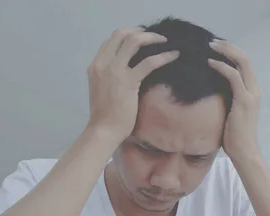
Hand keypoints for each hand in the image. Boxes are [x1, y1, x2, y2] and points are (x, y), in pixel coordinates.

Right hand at [86, 28, 178, 143]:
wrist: (104, 129)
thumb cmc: (105, 115)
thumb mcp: (103, 88)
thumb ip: (111, 76)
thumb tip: (127, 70)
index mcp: (96, 65)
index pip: (111, 40)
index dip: (128, 35)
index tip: (142, 38)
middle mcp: (103, 63)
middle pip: (121, 34)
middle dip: (140, 32)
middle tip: (155, 37)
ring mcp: (115, 70)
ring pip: (134, 42)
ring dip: (152, 38)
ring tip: (166, 41)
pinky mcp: (129, 81)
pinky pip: (149, 62)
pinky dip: (163, 56)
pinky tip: (173, 56)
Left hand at [208, 40, 261, 160]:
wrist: (244, 152)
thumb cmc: (234, 136)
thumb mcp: (231, 113)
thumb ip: (226, 99)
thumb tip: (211, 91)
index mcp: (253, 91)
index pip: (245, 64)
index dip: (232, 52)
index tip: (216, 47)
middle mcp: (255, 89)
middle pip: (245, 58)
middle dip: (228, 47)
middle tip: (211, 42)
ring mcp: (251, 94)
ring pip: (242, 62)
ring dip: (225, 51)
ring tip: (210, 46)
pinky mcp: (244, 101)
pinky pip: (234, 76)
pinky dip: (222, 66)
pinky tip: (210, 62)